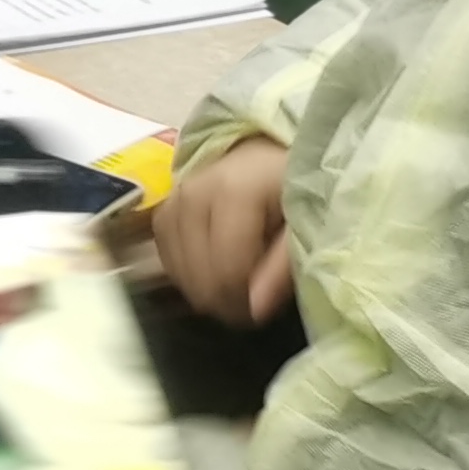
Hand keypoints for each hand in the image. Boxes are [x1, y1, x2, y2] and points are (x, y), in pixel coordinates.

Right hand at [155, 136, 296, 325]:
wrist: (268, 157)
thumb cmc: (294, 190)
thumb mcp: (304, 225)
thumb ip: (283, 267)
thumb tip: (256, 309)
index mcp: (234, 192)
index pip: (226, 269)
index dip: (244, 302)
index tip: (263, 313)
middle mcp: (193, 193)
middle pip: (198, 273)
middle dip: (223, 301)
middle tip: (249, 307)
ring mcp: (174, 199)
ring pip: (176, 269)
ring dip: (203, 290)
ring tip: (233, 292)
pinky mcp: (164, 207)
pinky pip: (164, 256)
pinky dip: (185, 275)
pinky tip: (208, 277)